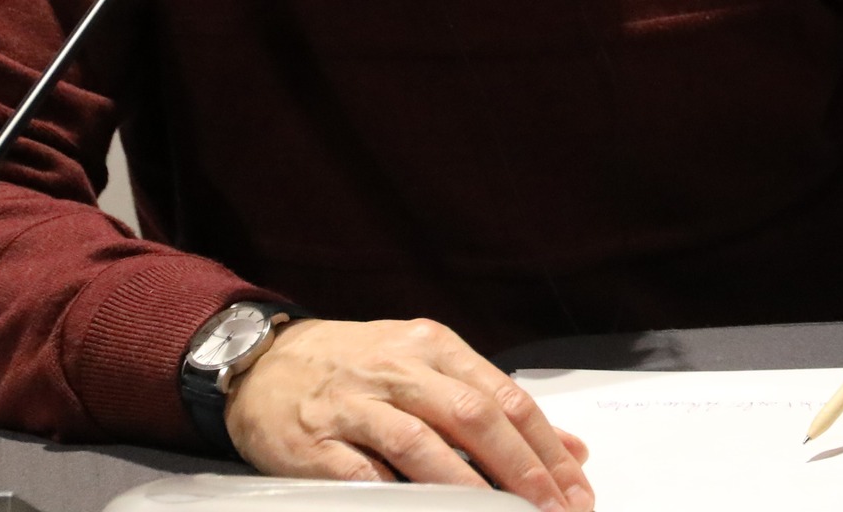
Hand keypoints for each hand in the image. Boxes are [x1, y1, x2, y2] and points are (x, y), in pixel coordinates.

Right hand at [225, 316, 592, 509]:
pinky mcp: (314, 441)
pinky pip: (362, 473)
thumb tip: (569, 449)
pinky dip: (395, 495)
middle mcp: (399, 368)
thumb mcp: (428, 367)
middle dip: (521, 469)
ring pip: (422, 444)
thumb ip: (492, 404)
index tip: (576, 487)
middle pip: (473, 416)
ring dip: (469, 489)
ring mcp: (355, 403)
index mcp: (434, 346)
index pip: (504, 396)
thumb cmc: (358, 367)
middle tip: (553, 510)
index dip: (545, 445)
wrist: (266, 361)